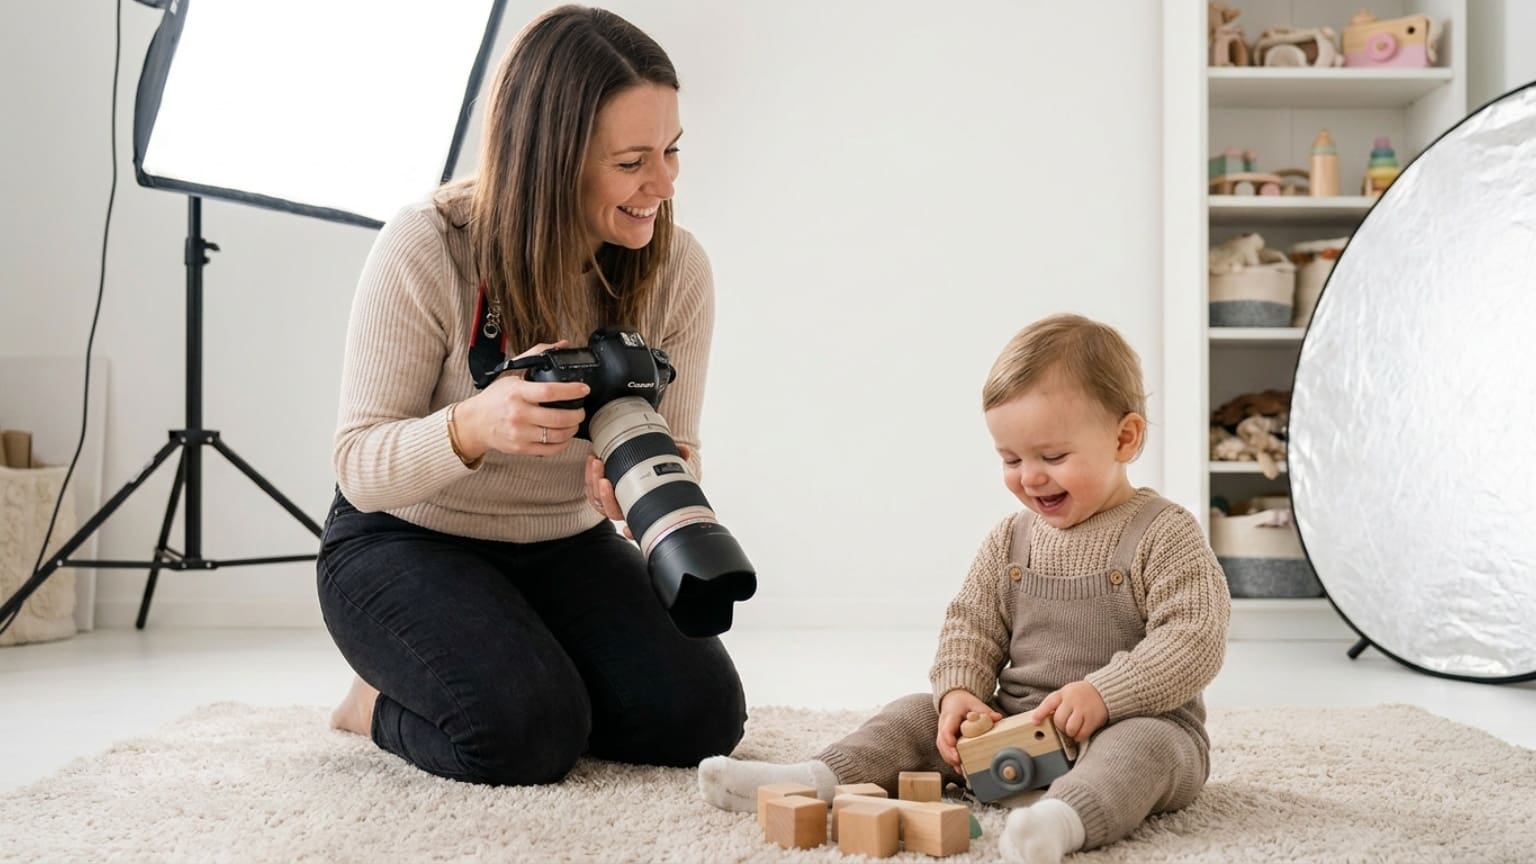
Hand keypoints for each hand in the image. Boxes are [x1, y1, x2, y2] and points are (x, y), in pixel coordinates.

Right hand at [455, 340, 589, 458]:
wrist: (474, 423)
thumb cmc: (495, 398)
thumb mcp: (512, 374)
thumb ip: (536, 356)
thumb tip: (563, 345)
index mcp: (517, 392)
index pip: (550, 391)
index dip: (572, 391)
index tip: (584, 389)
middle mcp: (518, 414)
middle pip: (558, 417)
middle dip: (577, 414)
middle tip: (581, 410)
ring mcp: (520, 433)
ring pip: (557, 435)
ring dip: (572, 429)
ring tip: (574, 422)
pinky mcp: (521, 448)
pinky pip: (550, 450)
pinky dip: (563, 443)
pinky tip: (564, 435)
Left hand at [586, 442, 690, 539]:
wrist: (642, 467)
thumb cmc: (657, 472)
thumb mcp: (669, 466)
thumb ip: (676, 459)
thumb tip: (684, 451)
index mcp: (641, 510)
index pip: (636, 526)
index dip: (631, 531)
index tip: (627, 530)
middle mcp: (625, 509)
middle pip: (610, 510)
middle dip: (604, 495)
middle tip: (604, 479)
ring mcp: (610, 501)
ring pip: (597, 498)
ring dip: (594, 480)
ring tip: (597, 461)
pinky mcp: (599, 491)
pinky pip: (590, 486)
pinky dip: (589, 473)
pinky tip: (593, 458)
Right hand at [936, 690, 1000, 772]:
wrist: (952, 700)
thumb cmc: (963, 703)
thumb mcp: (974, 704)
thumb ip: (985, 711)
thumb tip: (997, 717)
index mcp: (950, 716)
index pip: (946, 729)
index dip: (949, 741)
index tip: (955, 751)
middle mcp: (943, 726)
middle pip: (941, 742)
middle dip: (949, 754)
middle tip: (958, 763)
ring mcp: (942, 734)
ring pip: (942, 749)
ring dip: (950, 759)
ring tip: (961, 770)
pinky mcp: (945, 741)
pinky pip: (945, 751)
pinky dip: (952, 760)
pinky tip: (961, 770)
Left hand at [1029, 681, 1107, 743]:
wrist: (1104, 692)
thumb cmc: (1081, 695)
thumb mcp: (1067, 693)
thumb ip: (1056, 703)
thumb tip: (1041, 718)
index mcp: (1064, 693)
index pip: (1049, 703)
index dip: (1040, 713)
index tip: (1034, 721)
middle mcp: (1073, 701)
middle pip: (1059, 720)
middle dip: (1059, 726)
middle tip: (1064, 726)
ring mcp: (1083, 710)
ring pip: (1070, 728)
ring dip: (1069, 732)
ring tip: (1072, 729)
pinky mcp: (1093, 719)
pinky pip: (1081, 734)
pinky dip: (1079, 737)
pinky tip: (1080, 732)